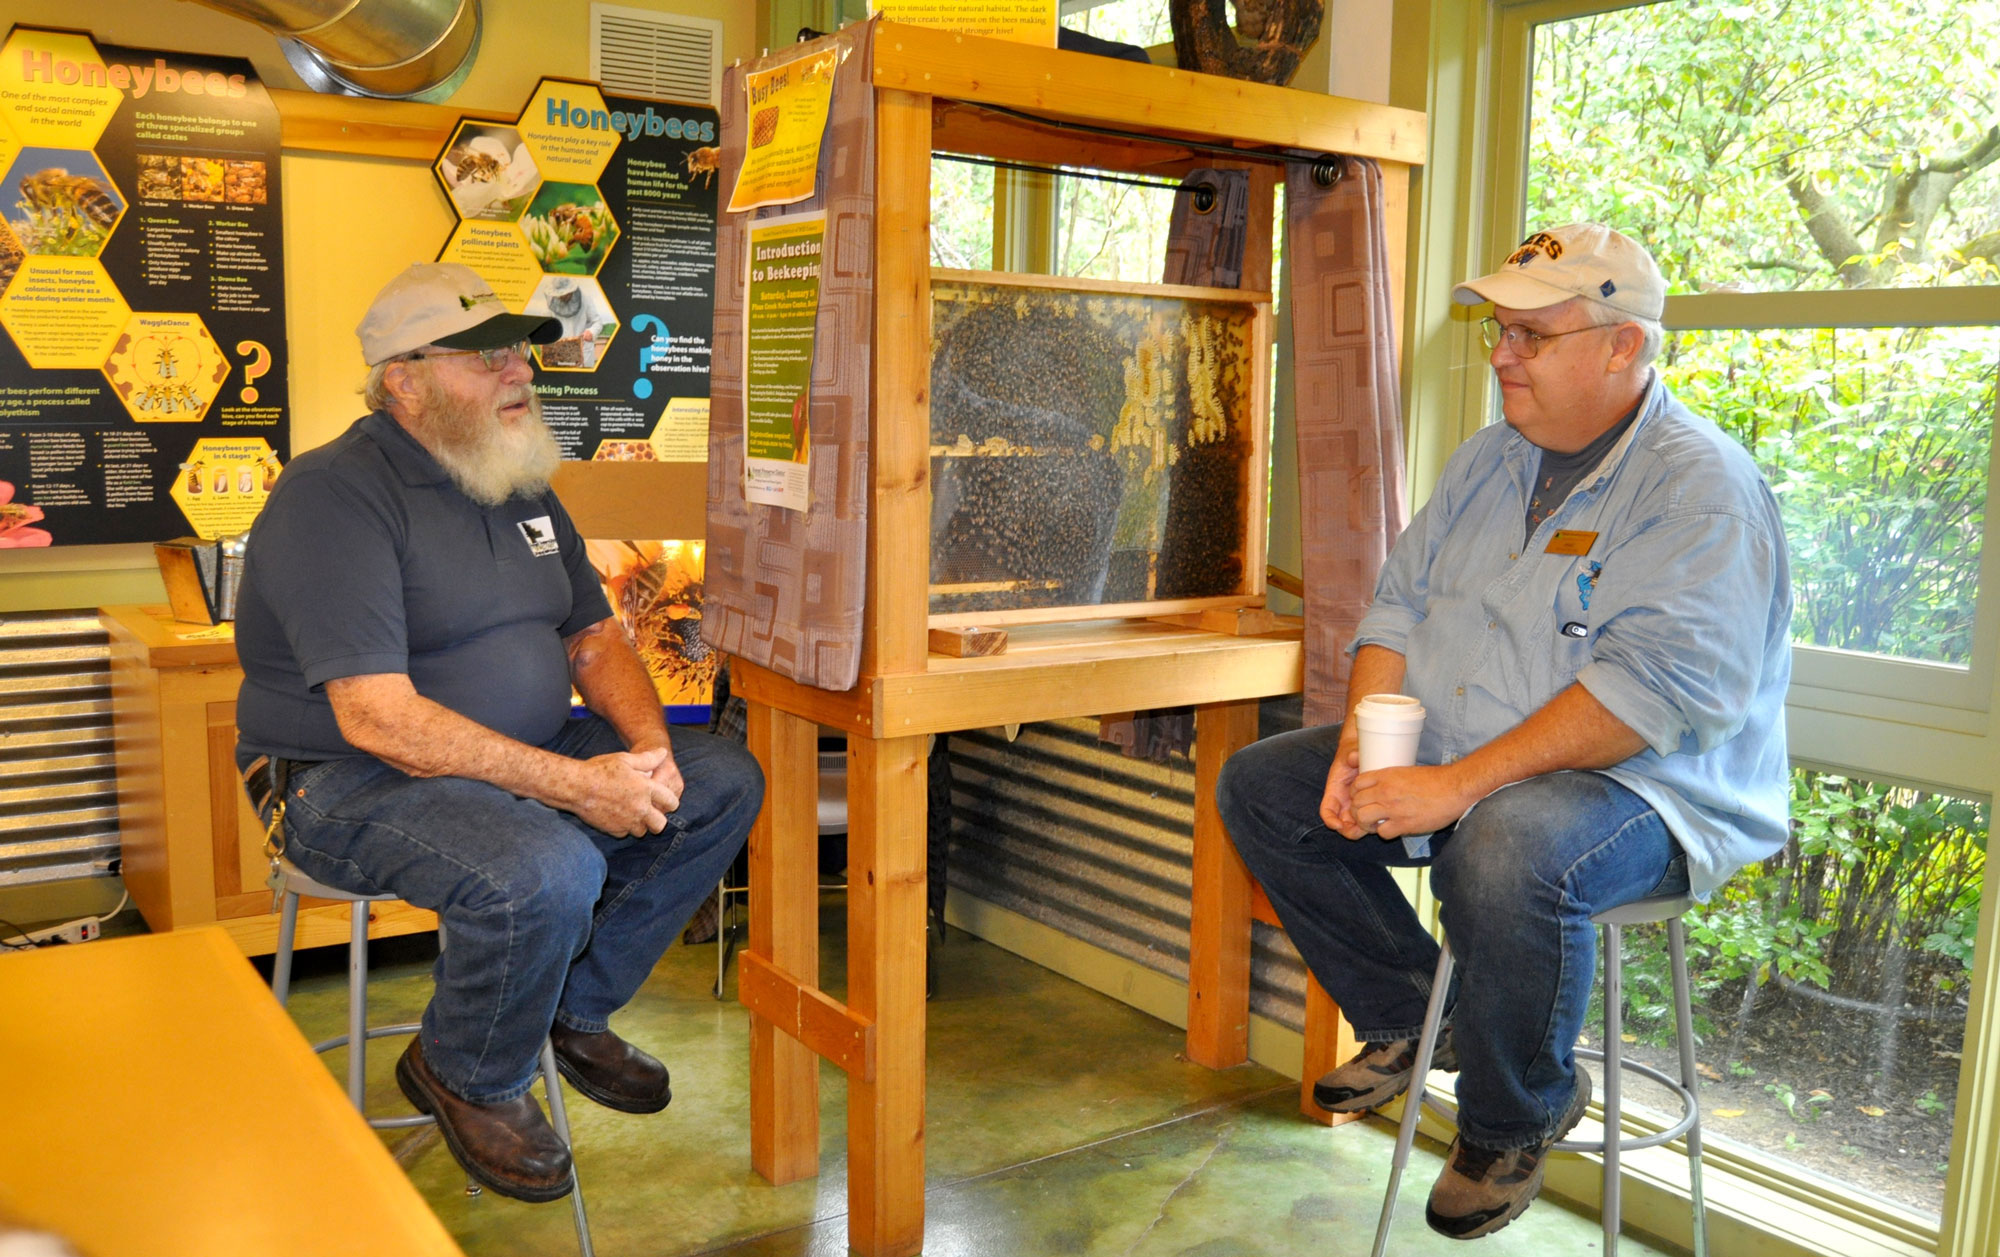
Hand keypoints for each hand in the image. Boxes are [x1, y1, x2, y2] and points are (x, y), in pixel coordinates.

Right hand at [569, 748, 678, 836]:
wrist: (576, 787)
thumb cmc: (600, 769)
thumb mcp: (625, 759)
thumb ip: (647, 759)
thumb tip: (663, 753)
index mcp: (646, 789)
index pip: (671, 801)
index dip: (670, 802)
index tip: (665, 800)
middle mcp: (640, 808)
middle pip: (660, 824)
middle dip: (658, 819)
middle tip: (650, 812)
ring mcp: (627, 821)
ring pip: (642, 831)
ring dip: (640, 824)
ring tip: (632, 813)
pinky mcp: (613, 830)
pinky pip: (625, 833)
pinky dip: (624, 828)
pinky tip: (618, 817)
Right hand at [1318, 729, 1365, 836]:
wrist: (1362, 754)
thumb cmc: (1353, 754)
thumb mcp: (1350, 753)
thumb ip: (1351, 755)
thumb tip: (1354, 757)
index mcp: (1334, 791)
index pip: (1326, 811)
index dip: (1330, 820)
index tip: (1338, 825)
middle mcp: (1343, 802)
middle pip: (1341, 825)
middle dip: (1349, 831)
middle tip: (1362, 829)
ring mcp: (1354, 806)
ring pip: (1355, 826)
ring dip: (1362, 829)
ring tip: (1375, 826)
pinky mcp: (1366, 807)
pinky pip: (1368, 820)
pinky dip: (1373, 824)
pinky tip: (1382, 821)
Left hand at [1348, 763, 1477, 840]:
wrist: (1454, 788)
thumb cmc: (1435, 779)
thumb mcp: (1406, 771)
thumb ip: (1390, 778)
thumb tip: (1379, 786)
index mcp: (1386, 776)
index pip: (1356, 785)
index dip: (1355, 794)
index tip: (1361, 799)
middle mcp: (1386, 791)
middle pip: (1356, 803)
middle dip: (1357, 811)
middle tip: (1366, 814)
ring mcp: (1393, 808)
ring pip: (1363, 818)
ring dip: (1367, 824)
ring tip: (1375, 824)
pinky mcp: (1404, 824)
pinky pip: (1382, 832)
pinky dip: (1385, 833)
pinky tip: (1392, 829)